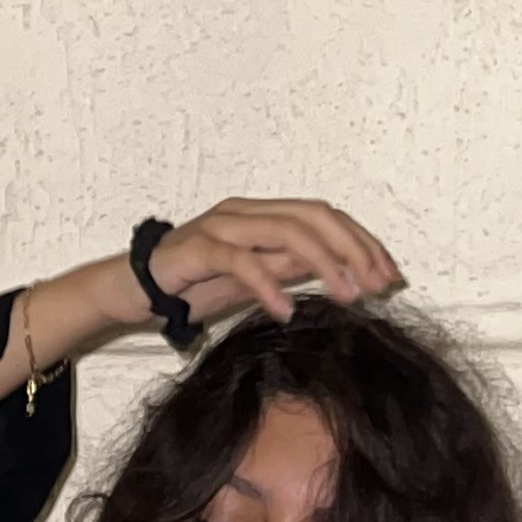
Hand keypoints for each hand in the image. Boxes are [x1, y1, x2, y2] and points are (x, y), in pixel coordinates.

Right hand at [151, 198, 402, 328]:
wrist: (132, 289)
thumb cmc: (192, 284)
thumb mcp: (254, 278)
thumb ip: (290, 268)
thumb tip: (340, 270)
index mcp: (264, 214)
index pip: (326, 217)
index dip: (363, 243)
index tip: (389, 277)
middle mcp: (246, 211)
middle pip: (315, 215)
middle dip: (355, 249)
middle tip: (377, 287)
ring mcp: (221, 225)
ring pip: (286, 229)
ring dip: (325, 262)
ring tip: (347, 296)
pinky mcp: (197, 248)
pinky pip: (239, 260)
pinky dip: (268, 284)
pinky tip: (286, 309)